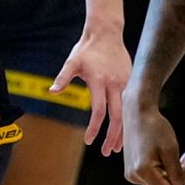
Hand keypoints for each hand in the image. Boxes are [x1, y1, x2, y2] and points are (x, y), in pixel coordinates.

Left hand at [50, 27, 130, 155]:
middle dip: (113, 137)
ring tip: (116, 149)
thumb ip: (63, 78)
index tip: (88, 141)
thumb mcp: (72, 62)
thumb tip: (52, 92)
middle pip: (118, 117)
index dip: (94, 128)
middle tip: (107, 153)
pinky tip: (125, 131)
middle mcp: (115, 84)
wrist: (106, 32)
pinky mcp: (132, 81)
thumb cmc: (86, 48)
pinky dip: (129, 120)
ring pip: (128, 113)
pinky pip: (132, 105)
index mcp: (100, 81)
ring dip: (123, 132)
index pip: (99, 111)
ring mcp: (126, 82)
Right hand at [122, 96, 184, 184]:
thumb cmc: (154, 127)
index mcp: (143, 172)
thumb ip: (177, 174)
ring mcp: (131, 175)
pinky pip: (153, 177)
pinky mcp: (132, 170)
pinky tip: (170, 158)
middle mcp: (135, 177)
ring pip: (159, 183)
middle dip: (180, 180)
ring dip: (173, 174)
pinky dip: (164, 171)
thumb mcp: (170, 150)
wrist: (137, 113)